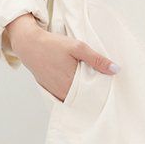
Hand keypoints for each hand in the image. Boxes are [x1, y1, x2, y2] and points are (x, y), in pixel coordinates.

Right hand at [5, 13, 120, 101]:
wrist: (29, 44)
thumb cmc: (53, 44)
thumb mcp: (78, 47)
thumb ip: (97, 59)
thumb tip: (115, 70)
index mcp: (72, 82)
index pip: (93, 94)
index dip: (102, 91)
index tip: (110, 86)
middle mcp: (63, 91)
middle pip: (84, 98)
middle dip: (94, 94)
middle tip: (103, 86)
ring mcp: (55, 92)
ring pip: (74, 99)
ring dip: (83, 95)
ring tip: (92, 86)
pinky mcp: (49, 90)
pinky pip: (65, 97)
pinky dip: (72, 94)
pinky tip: (78, 86)